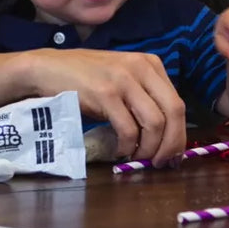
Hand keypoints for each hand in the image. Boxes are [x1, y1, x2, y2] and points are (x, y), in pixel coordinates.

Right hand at [19, 48, 185, 165]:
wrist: (48, 68)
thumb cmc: (86, 77)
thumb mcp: (124, 78)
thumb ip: (144, 97)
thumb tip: (165, 135)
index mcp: (152, 64)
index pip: (178, 103)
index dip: (180, 133)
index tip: (174, 154)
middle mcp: (143, 69)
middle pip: (174, 112)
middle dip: (171, 143)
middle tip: (162, 162)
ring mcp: (124, 80)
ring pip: (154, 123)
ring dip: (150, 148)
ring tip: (138, 158)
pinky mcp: (106, 94)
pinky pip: (128, 129)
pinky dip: (127, 146)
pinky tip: (121, 151)